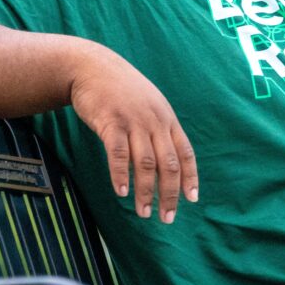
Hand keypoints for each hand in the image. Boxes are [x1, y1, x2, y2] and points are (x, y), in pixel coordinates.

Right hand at [69, 45, 197, 223]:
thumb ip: (158, 128)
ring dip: (146, 191)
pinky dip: (121, 175)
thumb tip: (166, 159)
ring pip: (146, 162)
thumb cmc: (121, 90)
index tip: (192, 199)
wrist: (93, 67)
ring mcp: (134, 121)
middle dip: (170, 194)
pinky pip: (119, 153)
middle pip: (169, 163)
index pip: (186, 153)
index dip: (190, 178)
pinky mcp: (111, 122)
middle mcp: (155, 121)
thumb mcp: (149, 105)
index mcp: (167, 119)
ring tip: (144, 212)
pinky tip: (122, 192)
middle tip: (167, 218)